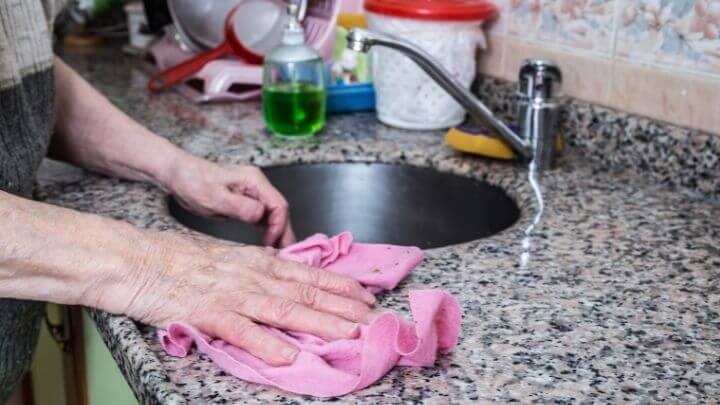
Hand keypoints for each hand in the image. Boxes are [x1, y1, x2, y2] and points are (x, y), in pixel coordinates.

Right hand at [101, 232, 376, 365]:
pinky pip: (242, 331)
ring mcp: (232, 295)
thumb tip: (287, 278)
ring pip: (284, 310)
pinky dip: (266, 344)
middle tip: (371, 317)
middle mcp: (252, 276)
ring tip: (347, 334)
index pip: (307, 275)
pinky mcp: (209, 313)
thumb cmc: (179, 259)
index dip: (340, 286)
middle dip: (342, 306)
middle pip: (305, 292)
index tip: (365, 296)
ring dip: (319, 323)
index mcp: (257, 263)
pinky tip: (287, 357)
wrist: (137, 259)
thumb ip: (258, 269)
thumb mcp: (228, 258)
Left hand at [164, 155, 294, 246]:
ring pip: (274, 214)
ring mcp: (252, 193)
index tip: (270, 243)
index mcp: (254, 181)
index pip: (279, 205)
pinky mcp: (246, 200)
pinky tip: (269, 243)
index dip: (279, 226)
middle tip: (286, 255)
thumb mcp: (214, 198)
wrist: (179, 173)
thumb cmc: (193, 182)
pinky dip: (269, 229)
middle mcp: (257, 185)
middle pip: (280, 210)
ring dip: (279, 232)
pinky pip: (263, 216)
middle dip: (284, 232)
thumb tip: (261, 216)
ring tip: (281, 253)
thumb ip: (239, 207)